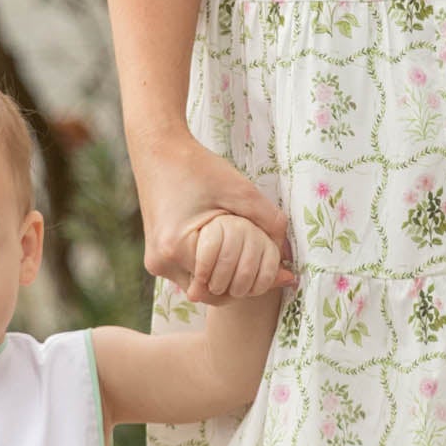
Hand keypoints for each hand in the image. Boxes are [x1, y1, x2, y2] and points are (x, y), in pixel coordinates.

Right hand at [133, 127, 293, 305]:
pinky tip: (229, 252)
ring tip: (249, 258)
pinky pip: (191, 275)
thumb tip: (289, 256)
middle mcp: (161, 263)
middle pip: (212, 295)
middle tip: (267, 269)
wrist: (158, 150)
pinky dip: (212, 269)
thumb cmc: (198, 167)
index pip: (224, 287)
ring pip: (201, 288)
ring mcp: (156, 262)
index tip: (277, 272)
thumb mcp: (241, 191)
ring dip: (225, 278)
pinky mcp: (157, 256)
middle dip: (241, 284)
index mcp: (177, 248)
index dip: (253, 282)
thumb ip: (269, 222)